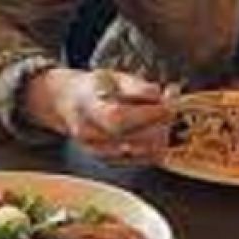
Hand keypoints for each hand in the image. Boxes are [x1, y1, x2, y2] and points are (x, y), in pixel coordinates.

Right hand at [24, 68, 172, 163]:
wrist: (67, 104)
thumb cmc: (94, 88)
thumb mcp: (113, 77)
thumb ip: (137, 86)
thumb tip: (159, 94)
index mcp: (87, 107)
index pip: (117, 117)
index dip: (147, 114)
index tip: (168, 105)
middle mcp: (88, 133)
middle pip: (130, 139)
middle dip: (158, 127)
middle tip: (171, 113)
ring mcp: (96, 151)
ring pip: (138, 154)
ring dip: (159, 139)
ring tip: (165, 122)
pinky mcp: (107, 161)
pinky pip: (138, 161)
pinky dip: (154, 150)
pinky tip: (158, 136)